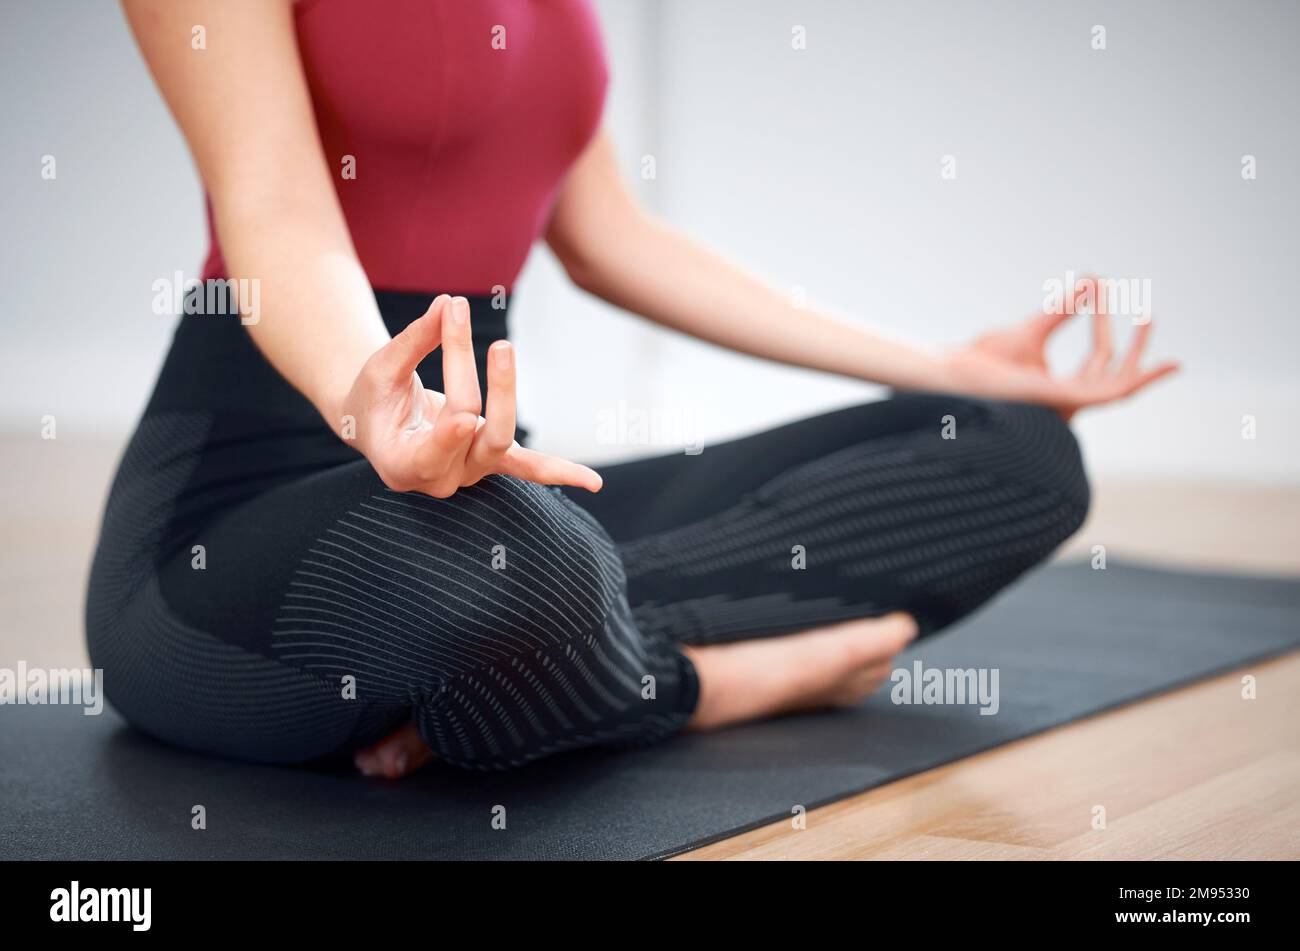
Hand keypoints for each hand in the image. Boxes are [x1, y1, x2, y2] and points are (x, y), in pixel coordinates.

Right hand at [341, 294, 601, 497]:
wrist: (376, 423)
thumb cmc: (373, 399)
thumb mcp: (380, 369)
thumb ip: (414, 342)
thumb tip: (448, 304)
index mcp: (403, 466)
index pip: (434, 448)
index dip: (449, 436)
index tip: (461, 416)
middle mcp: (441, 478)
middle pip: (477, 432)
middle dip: (482, 383)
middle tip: (484, 335)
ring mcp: (472, 470)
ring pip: (503, 440)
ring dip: (507, 390)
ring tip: (502, 348)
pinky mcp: (493, 458)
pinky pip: (528, 468)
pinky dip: (560, 472)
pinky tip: (594, 483)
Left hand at [941, 277, 1179, 419]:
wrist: (959, 374)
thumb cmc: (986, 358)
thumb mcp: (1035, 328)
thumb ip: (1065, 309)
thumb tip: (1091, 281)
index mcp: (1061, 387)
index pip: (1101, 361)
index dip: (1117, 335)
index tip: (1128, 305)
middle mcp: (1068, 400)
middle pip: (1115, 374)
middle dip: (1138, 347)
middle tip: (1150, 314)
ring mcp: (1069, 405)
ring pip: (1120, 384)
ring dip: (1138, 353)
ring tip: (1149, 317)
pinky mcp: (1065, 403)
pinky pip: (1109, 395)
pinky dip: (1134, 380)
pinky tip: (1156, 367)